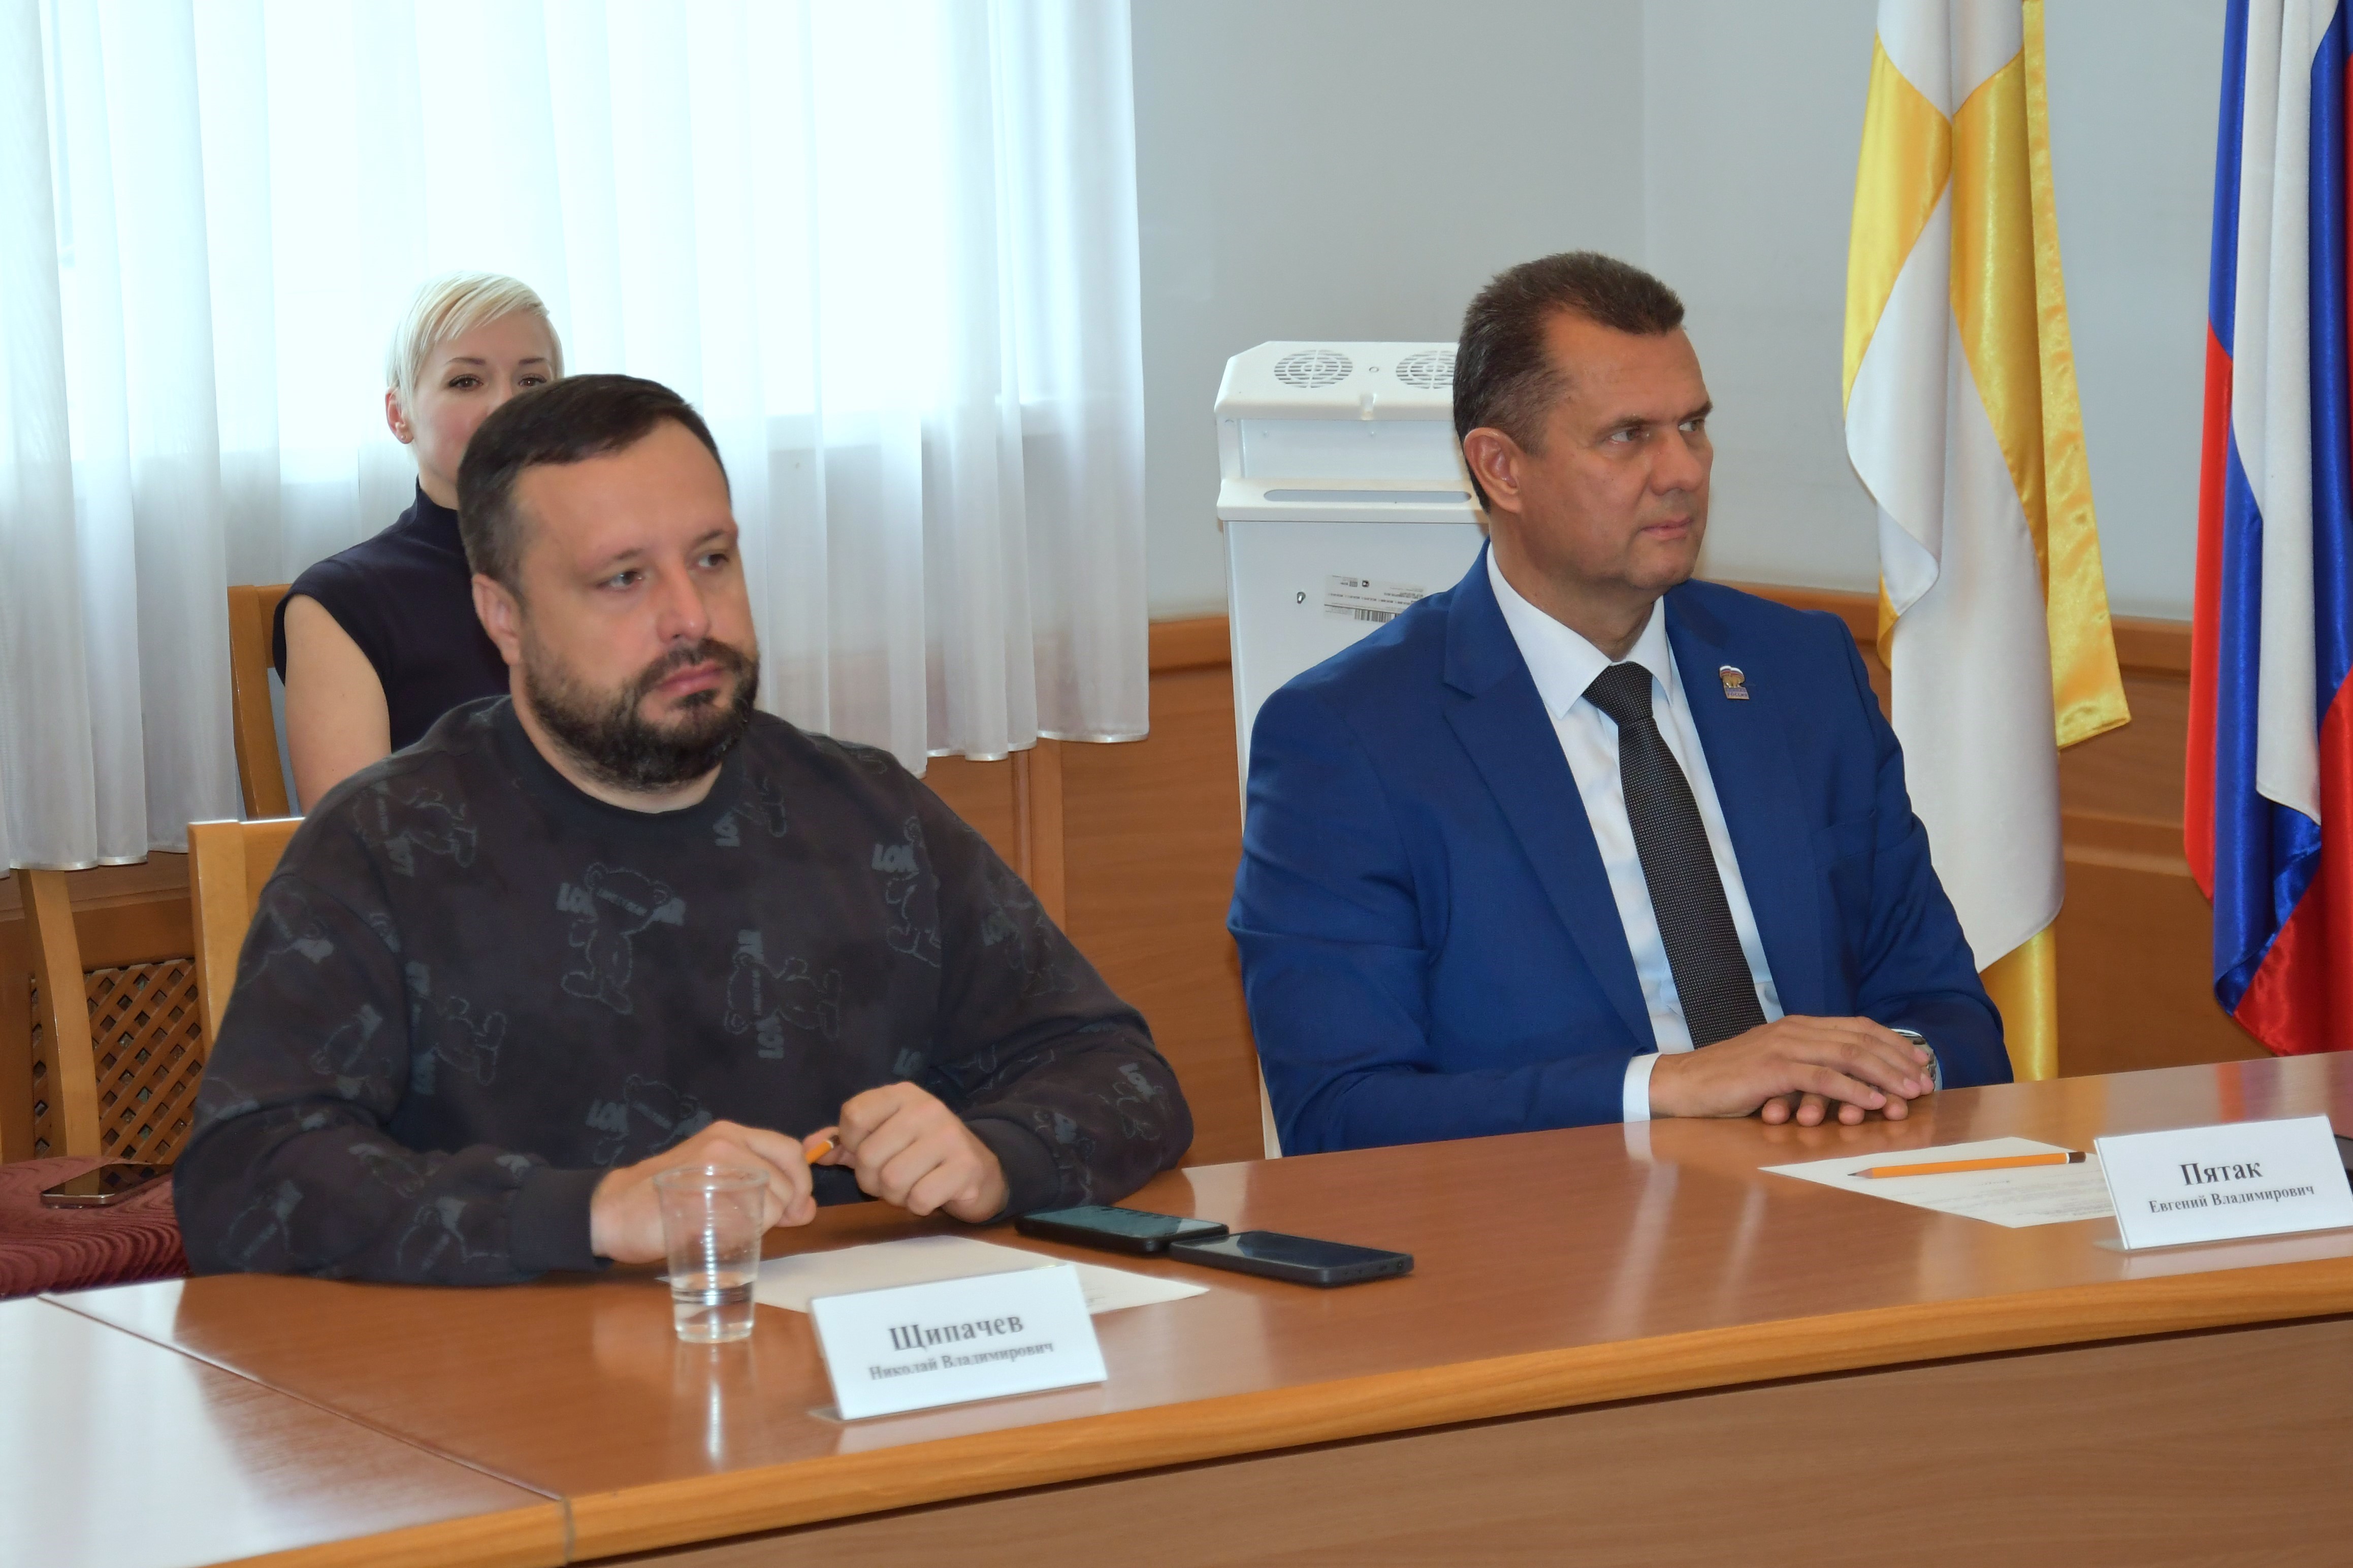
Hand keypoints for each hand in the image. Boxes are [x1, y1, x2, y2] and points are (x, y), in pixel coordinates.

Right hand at [588, 1119, 817, 1263]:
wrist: (613, 1210)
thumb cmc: (666, 1198)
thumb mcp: (714, 1178)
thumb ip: (758, 1186)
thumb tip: (805, 1208)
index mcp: (728, 1134)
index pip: (788, 1149)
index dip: (801, 1181)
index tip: (797, 1206)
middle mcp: (724, 1143)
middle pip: (785, 1180)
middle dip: (789, 1208)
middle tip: (773, 1226)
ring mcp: (712, 1168)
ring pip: (771, 1202)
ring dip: (765, 1224)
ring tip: (736, 1229)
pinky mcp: (702, 1197)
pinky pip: (747, 1221)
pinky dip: (745, 1235)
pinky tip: (723, 1236)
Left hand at [812, 1083, 1008, 1221]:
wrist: (981, 1169)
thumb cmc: (923, 1153)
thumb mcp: (884, 1138)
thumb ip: (844, 1142)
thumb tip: (808, 1150)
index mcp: (902, 1095)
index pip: (853, 1115)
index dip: (852, 1144)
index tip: (868, 1151)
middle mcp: (926, 1108)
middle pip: (869, 1156)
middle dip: (873, 1180)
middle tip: (893, 1178)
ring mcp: (949, 1136)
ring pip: (892, 1180)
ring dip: (896, 1196)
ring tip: (912, 1186)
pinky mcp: (965, 1167)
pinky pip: (919, 1198)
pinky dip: (919, 1206)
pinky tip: (932, 1194)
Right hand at [1647, 1016, 1934, 1126]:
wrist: (1685, 1084)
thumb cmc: (1730, 1082)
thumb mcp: (1774, 1067)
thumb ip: (1808, 1067)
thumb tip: (1847, 1081)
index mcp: (1798, 1026)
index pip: (1856, 1027)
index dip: (1891, 1043)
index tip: (1917, 1062)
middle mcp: (1795, 1029)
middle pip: (1860, 1038)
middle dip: (1897, 1059)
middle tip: (1924, 1080)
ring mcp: (1785, 1046)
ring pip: (1849, 1055)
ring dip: (1884, 1075)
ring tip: (1909, 1094)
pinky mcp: (1774, 1069)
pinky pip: (1824, 1078)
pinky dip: (1854, 1090)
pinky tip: (1875, 1103)